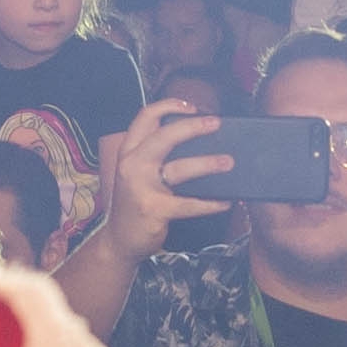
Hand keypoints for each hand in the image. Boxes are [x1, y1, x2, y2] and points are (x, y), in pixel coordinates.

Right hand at [99, 99, 226, 251]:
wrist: (119, 241)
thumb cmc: (135, 204)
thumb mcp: (136, 173)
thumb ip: (154, 154)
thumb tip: (196, 140)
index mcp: (129, 152)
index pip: (145, 117)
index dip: (169, 105)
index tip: (192, 107)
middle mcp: (132, 165)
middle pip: (165, 136)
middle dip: (193, 126)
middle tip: (216, 123)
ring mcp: (142, 187)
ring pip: (180, 168)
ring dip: (208, 164)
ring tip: (228, 162)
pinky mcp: (154, 209)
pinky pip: (189, 204)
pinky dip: (210, 203)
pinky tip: (225, 201)